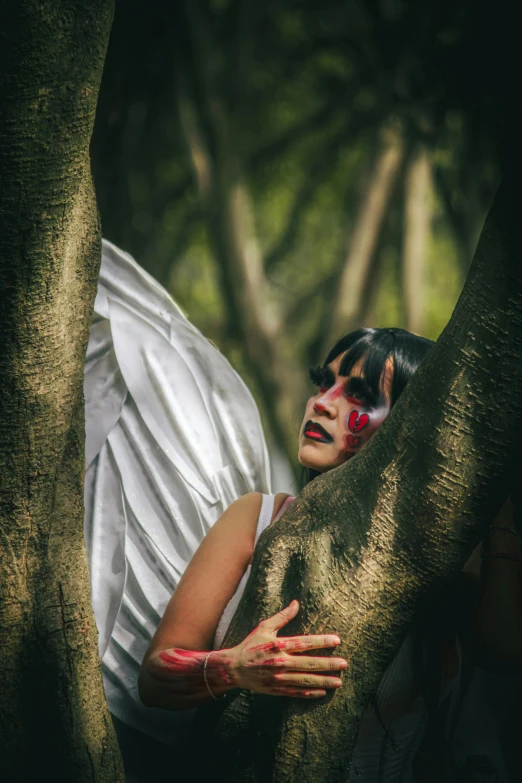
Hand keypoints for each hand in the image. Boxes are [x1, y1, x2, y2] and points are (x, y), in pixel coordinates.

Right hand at [227, 600, 346, 698]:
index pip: (305, 643)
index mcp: (278, 645)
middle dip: (328, 664)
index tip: (337, 641)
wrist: (234, 668)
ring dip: (323, 681)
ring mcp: (279, 678)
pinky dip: (310, 693)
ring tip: (338, 681)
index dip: (322, 642)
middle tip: (344, 663)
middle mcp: (280, 662)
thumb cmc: (250, 645)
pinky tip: (322, 692)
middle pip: (309, 663)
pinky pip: (296, 692)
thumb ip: (282, 617)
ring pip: (305, 680)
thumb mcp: (264, 627)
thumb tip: (296, 603)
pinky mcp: (277, 689)